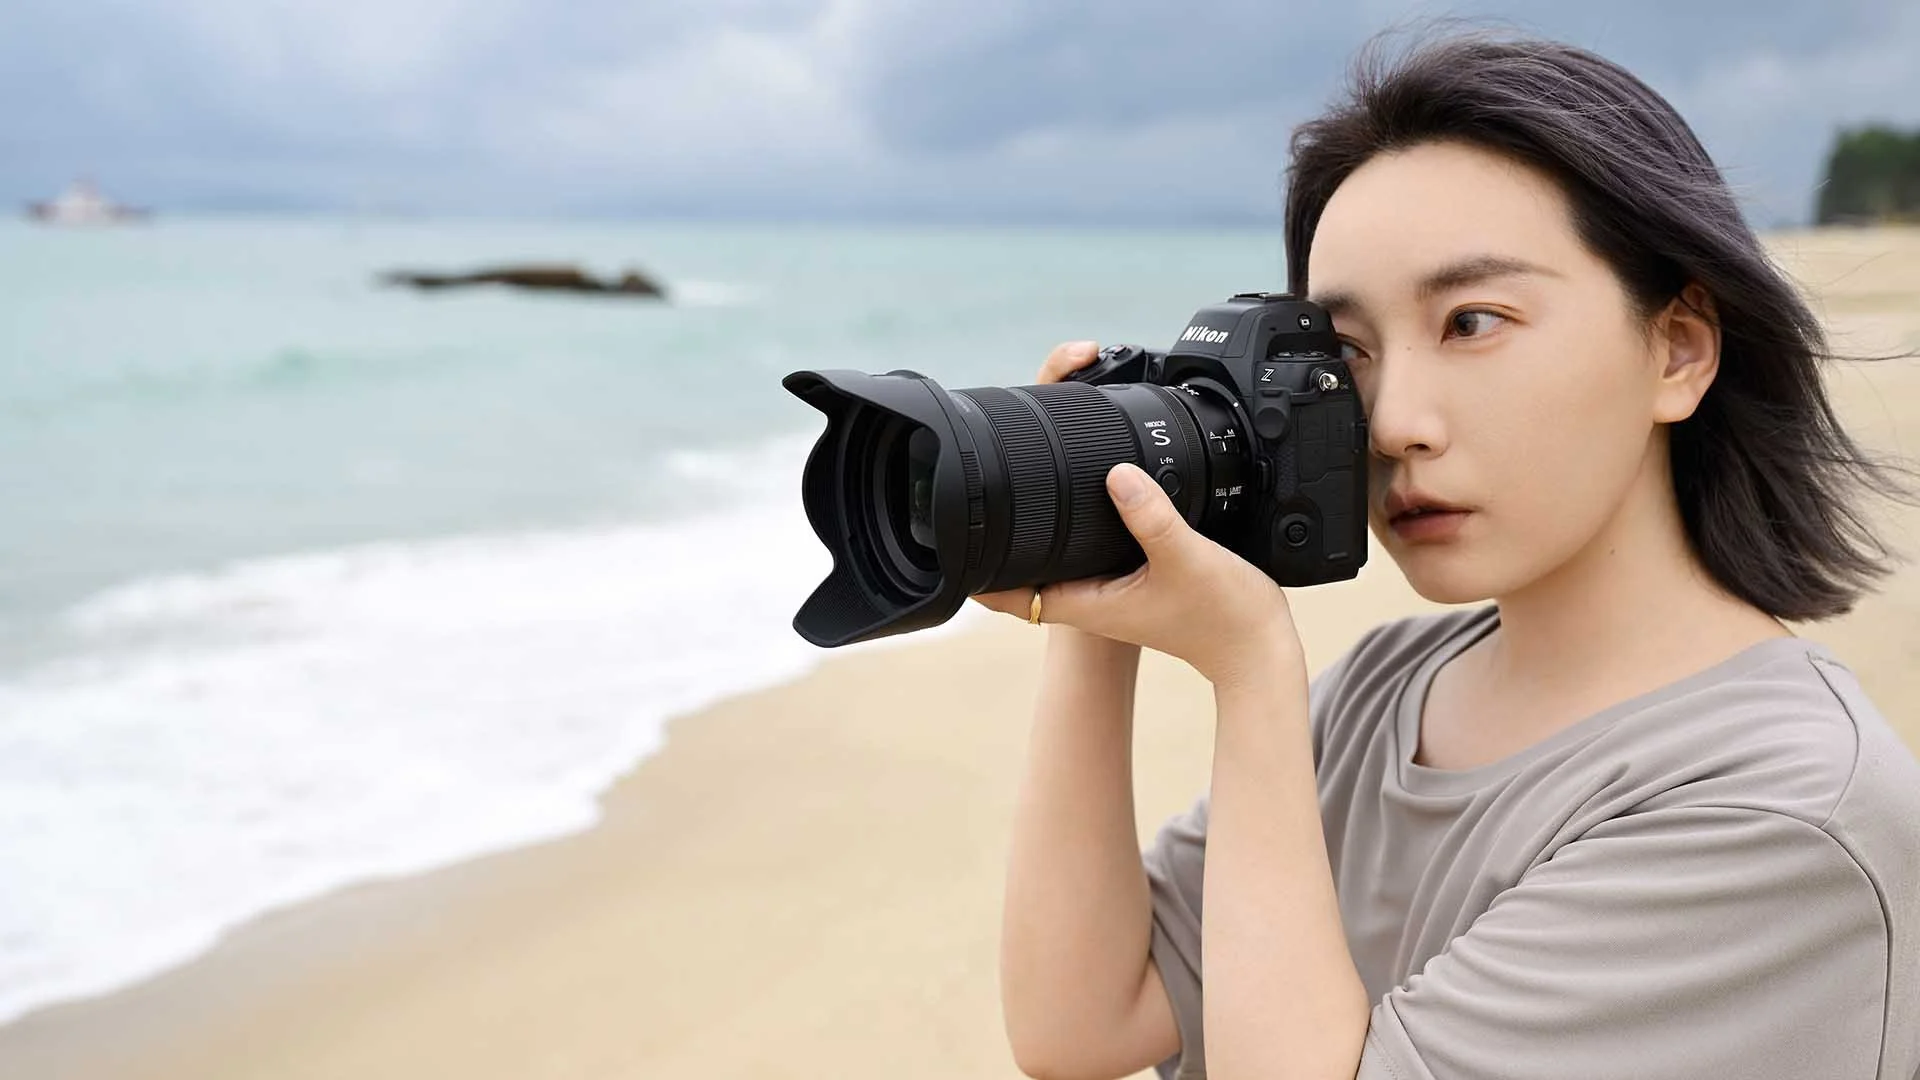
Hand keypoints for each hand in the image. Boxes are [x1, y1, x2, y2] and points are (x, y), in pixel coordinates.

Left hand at [972, 344, 1303, 686]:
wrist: (1259, 645)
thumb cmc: (1223, 615)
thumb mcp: (1186, 558)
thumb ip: (1151, 516)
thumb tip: (1116, 474)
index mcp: (1084, 603)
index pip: (1005, 594)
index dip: (972, 569)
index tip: (954, 533)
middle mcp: (1088, 596)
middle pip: (1021, 567)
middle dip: (998, 534)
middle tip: (986, 486)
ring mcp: (1108, 586)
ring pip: (1052, 554)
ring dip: (1035, 525)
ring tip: (1021, 480)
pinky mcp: (1131, 573)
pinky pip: (1087, 545)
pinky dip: (1076, 521)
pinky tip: (1088, 491)